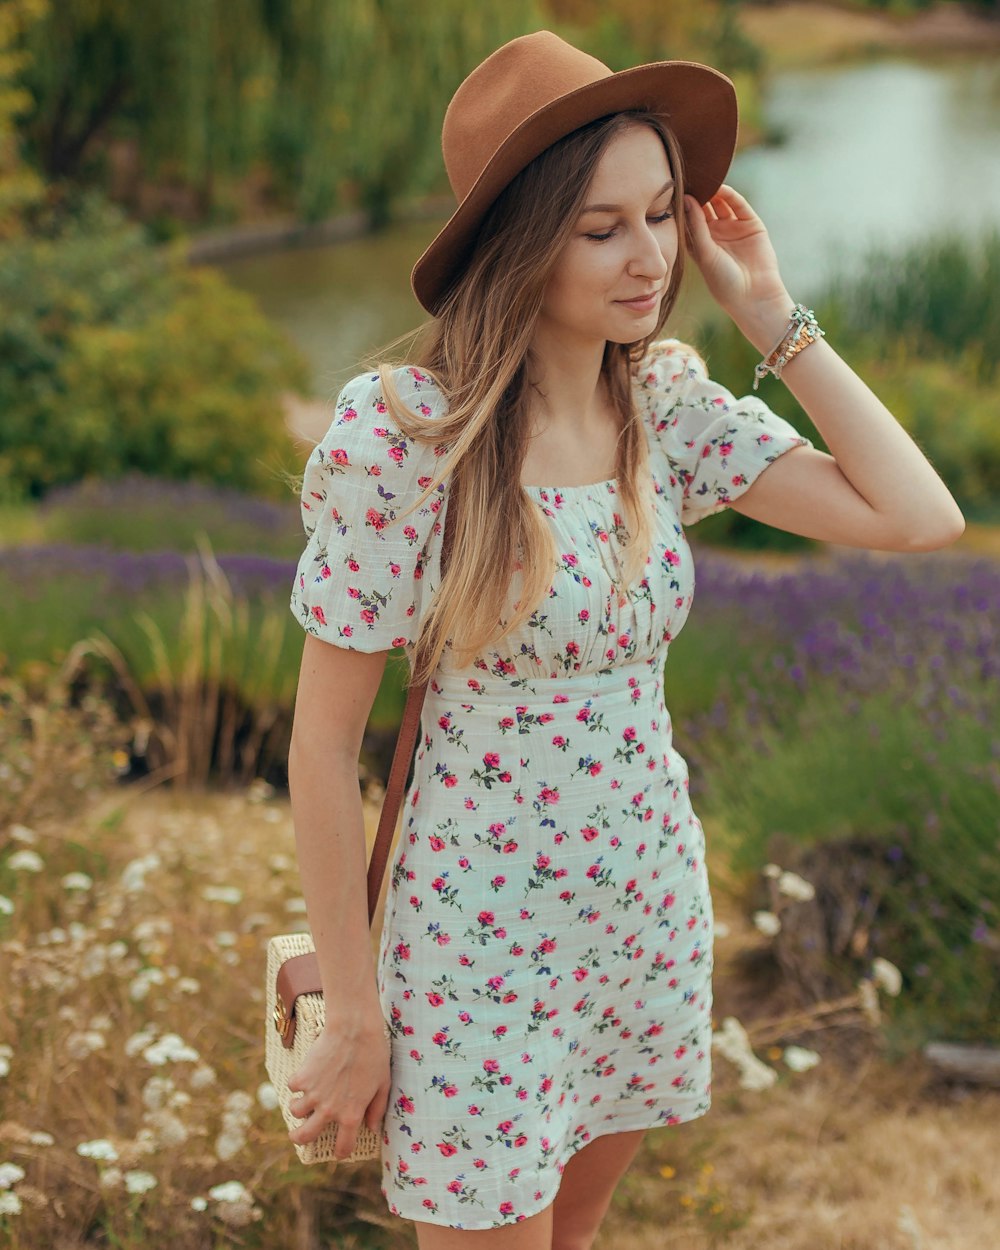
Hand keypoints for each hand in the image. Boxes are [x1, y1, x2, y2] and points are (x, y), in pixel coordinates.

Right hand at [287, 1016, 390, 1159]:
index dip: (341, 1151)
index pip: (343, 1146)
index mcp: (351, 1115)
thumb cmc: (374, 1054)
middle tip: (298, 1136)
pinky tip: (307, 1074)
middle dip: (299, 1139)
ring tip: (304, 1099)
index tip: (339, 1149)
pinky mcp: (302, 1077)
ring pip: (295, 1112)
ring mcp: (313, 1094)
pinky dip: (297, 1083)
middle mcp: (329, 1109)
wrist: (354, 1029)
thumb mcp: (383, 1084)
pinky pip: (293, 1087)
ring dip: (298, 1107)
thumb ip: (377, 1109)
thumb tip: (372, 1127)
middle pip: (305, 1136)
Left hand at [683, 185, 791, 328]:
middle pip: (704, 208)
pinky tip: (720, 187)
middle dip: (696, 195)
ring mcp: (733, 228)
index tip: (670, 191)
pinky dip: (730, 195)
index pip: (688, 220)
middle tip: (686, 178)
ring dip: (712, 192)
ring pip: (721, 203)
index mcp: (700, 245)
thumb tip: (686, 199)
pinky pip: (738, 205)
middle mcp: (715, 234)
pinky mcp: (750, 224)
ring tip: (702, 180)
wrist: (754, 295)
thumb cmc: (724, 281)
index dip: (681, 206)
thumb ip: (696, 226)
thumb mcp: (705, 253)